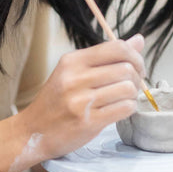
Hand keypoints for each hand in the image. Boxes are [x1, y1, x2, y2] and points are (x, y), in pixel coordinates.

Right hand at [18, 35, 144, 164]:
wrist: (33, 131)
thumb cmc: (56, 101)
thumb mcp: (74, 72)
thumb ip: (107, 57)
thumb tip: (139, 40)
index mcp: (72, 61)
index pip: (116, 47)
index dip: (135, 56)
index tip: (136, 67)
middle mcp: (75, 78)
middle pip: (126, 68)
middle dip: (137, 77)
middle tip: (132, 85)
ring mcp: (81, 101)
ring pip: (128, 88)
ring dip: (133, 94)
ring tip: (124, 98)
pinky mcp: (88, 122)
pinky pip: (125, 108)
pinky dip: (129, 108)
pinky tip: (120, 109)